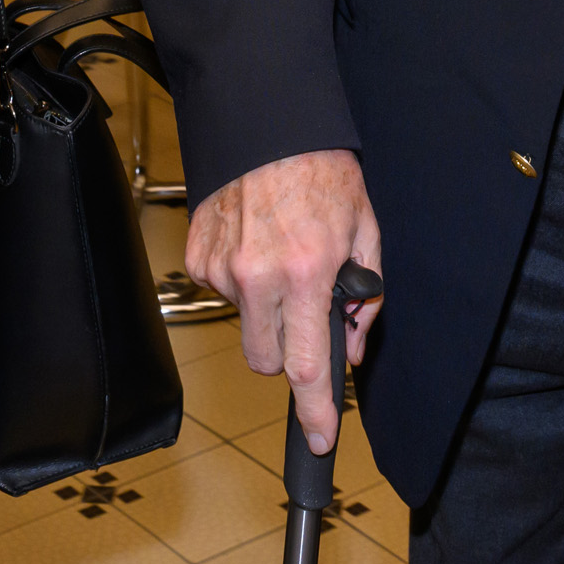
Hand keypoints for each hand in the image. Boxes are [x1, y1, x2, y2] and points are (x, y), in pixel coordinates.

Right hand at [186, 149, 379, 451]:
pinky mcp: (198, 256)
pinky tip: (256, 243)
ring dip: (265, 310)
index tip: (321, 438)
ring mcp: (222, 268)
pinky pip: (223, 293)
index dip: (317, 410)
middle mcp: (259, 277)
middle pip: (267, 361)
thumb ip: (364, 298)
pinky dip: (242, 282)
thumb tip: (350, 349)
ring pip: (245, 326)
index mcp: (307, 272)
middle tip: (305, 314)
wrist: (268, 126)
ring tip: (281, 258)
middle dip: (288, 352)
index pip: (308, 365)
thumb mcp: (366, 231)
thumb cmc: (323, 173)